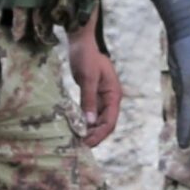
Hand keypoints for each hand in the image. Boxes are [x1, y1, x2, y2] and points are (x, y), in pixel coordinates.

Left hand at [68, 31, 123, 147]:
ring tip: (76, 140)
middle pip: (105, 124)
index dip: (99, 134)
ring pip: (98, 121)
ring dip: (89, 131)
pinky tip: (74, 128)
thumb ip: (88, 100)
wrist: (81, 43)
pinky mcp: (93, 96)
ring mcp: (102, 98)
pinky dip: (84, 122)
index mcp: (114, 95)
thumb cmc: (86, 57)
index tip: (86, 143)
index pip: (110, 121)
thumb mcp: (88, 78)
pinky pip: (90, 114)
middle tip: (79, 146)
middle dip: (94, 136)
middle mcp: (110, 99)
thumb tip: (89, 122)